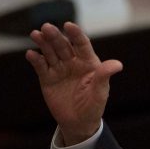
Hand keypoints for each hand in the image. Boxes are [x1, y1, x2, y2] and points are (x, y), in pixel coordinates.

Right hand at [25, 22, 122, 145]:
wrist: (79, 122)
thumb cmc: (94, 106)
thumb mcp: (100, 92)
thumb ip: (104, 76)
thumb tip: (118, 65)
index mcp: (88, 62)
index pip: (82, 44)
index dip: (76, 34)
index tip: (69, 25)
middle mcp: (73, 62)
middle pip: (63, 46)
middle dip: (55, 36)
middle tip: (47, 27)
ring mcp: (59, 69)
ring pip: (50, 52)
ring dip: (43, 43)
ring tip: (36, 34)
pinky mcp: (47, 78)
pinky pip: (41, 67)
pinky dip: (35, 60)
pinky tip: (31, 54)